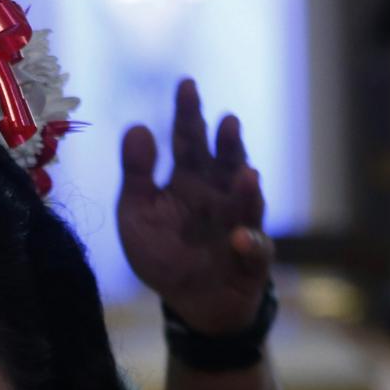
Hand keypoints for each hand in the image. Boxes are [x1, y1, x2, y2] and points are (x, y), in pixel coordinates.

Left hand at [118, 79, 270, 334]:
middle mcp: (218, 194)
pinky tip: (239, 238)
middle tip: (227, 121)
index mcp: (189, 178)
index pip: (189, 139)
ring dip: (247, 188)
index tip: (186, 85)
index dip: (188, 113)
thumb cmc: (164, 254)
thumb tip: (137, 127)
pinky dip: (249, 243)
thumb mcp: (136, 214)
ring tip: (246, 173)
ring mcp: (239, 222)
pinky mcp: (251, 257)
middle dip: (227, 142)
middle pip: (224, 161)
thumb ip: (136, 174)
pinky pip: (254, 249)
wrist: (190, 304)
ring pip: (247, 200)